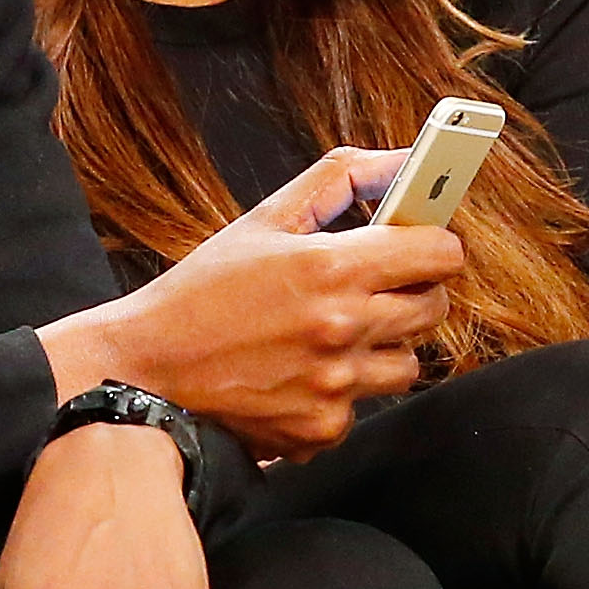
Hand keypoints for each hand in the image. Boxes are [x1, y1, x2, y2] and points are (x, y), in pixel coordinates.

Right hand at [38, 147, 462, 461]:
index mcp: (333, 267)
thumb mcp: (264, 219)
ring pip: (408, 363)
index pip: (441, 253)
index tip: (417, 245)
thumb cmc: (200, 293)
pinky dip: (341, 392)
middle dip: (411, 292)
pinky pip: (364, 405)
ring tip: (330, 334)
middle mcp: (342, 328)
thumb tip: (400, 160)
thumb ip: (339, 180)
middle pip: (434, 308)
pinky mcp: (322, 428)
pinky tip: (299, 373)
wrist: (146, 371)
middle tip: (369, 287)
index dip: (434, 245)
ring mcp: (336, 384)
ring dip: (382, 347)